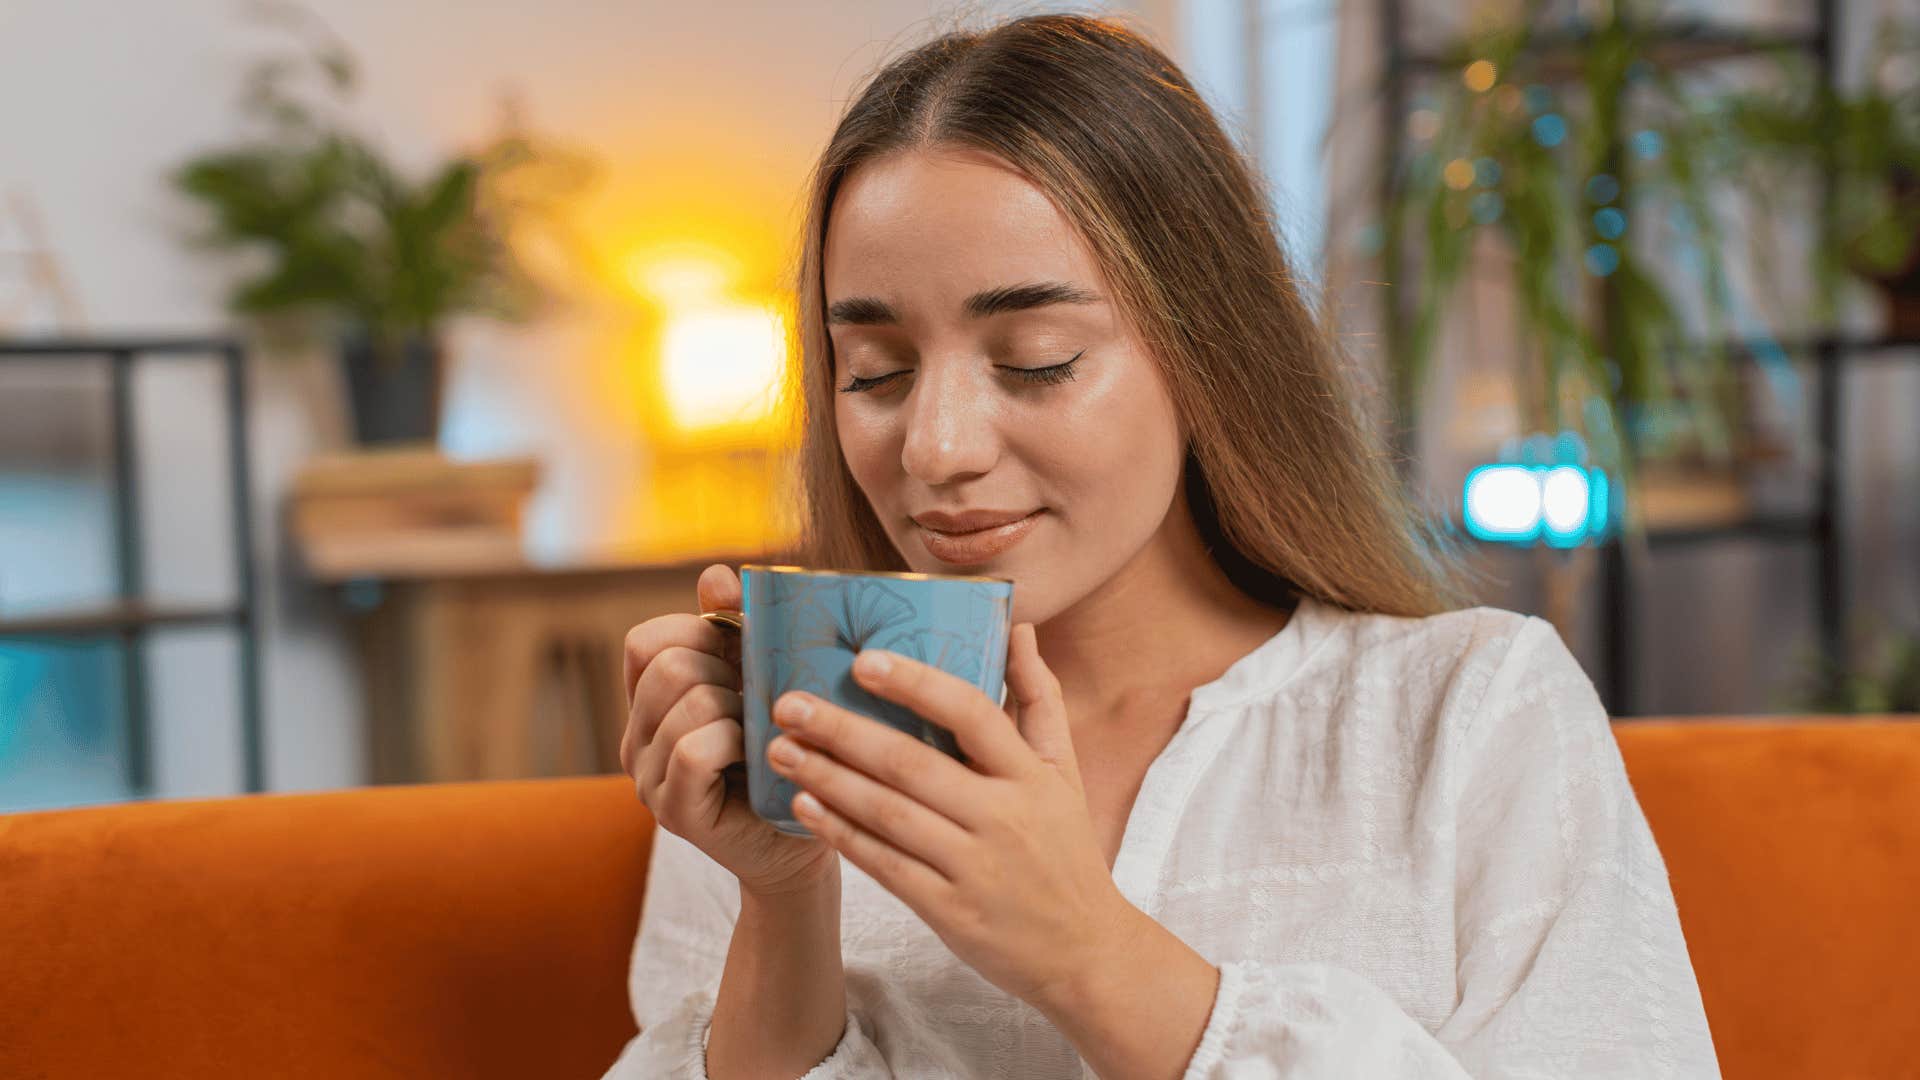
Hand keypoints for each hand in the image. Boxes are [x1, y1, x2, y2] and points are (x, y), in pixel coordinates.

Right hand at [621, 563, 839, 898]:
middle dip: (726, 669)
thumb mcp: (764, 685)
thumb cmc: (788, 759)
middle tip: (760, 702)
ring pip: (684, 699)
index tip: (744, 656)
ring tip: (763, 732)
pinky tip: (760, 755)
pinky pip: (693, 748)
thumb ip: (736, 631)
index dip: (698, 633)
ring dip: (739, 706)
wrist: (803, 848)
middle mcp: (637, 739)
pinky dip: (734, 740)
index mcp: (651, 705)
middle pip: (667, 662)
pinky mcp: (673, 810)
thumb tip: (717, 575)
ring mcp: (647, 778)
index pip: (646, 640)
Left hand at [762, 621, 1135, 1007]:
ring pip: (889, 814)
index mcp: (1031, 776)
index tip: (863, 661)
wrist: (1084, 951)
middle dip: (843, 732)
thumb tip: (1018, 628)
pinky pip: (885, 865)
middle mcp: (1003, 818)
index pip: (972, 715)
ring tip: (780, 749)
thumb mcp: (1066, 773)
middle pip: (912, 764)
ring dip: (829, 779)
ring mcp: (974, 868)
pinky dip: (842, 834)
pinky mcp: (950, 912)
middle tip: (788, 705)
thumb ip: (1040, 698)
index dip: (917, 685)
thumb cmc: (1066, 850)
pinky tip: (805, 806)